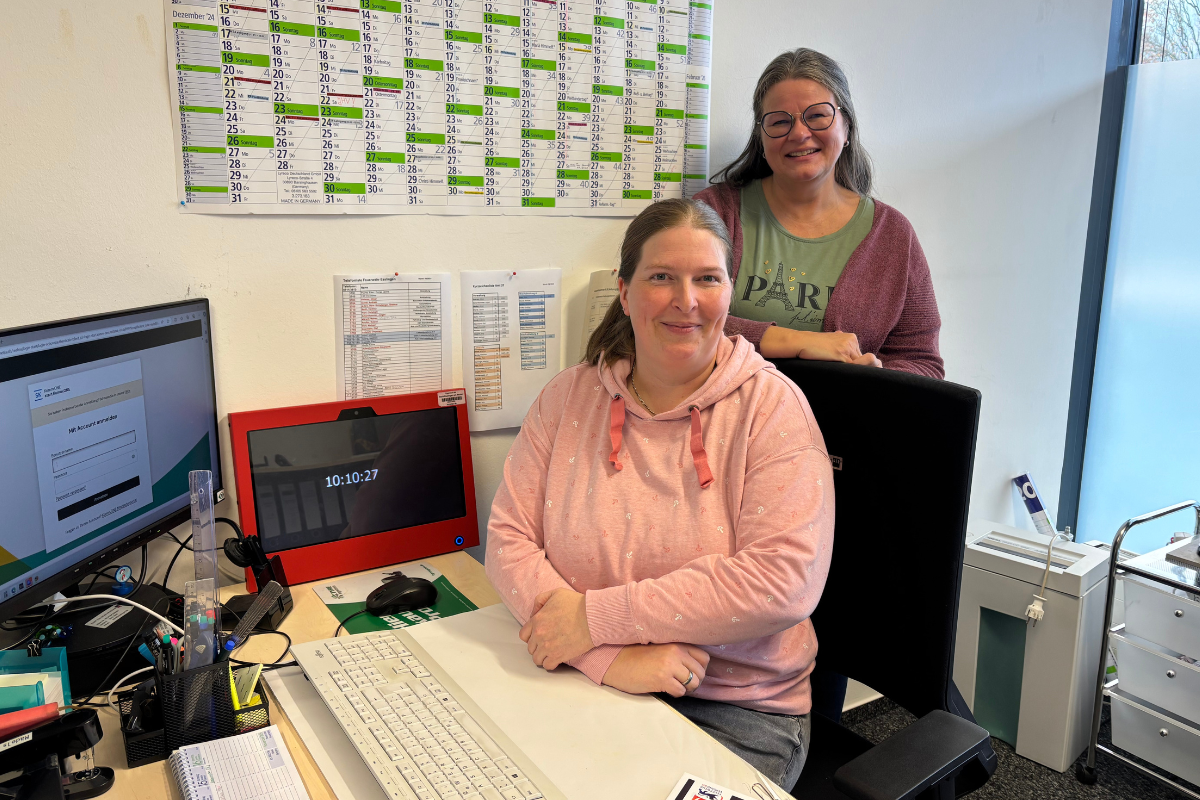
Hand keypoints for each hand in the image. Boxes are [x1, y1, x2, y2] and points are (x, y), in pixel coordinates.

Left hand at [519, 589, 592, 669]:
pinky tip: (556, 659)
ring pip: (537, 659)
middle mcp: (539, 634)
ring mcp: (548, 647)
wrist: (593, 616)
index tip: (538, 637)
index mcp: (537, 620)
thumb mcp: (556, 593)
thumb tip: (533, 614)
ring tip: (551, 653)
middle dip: (537, 646)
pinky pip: (547, 666)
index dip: (531, 636)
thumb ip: (540, 600)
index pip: (524, 635)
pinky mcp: (558, 656)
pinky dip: (550, 664)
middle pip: (530, 648)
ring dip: (543, 657)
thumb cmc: (577, 604)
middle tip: (547, 644)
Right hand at [601, 643, 710, 696]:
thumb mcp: (661, 648)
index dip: (700, 668)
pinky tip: (665, 689)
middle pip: (701, 673)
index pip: (704, 657)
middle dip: (694, 681)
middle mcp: (676, 652)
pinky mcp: (662, 679)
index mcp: (677, 643)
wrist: (616, 662)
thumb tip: (697, 668)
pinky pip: (680, 692)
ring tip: (674, 686)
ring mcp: (669, 666)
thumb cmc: (637, 656)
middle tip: (681, 683)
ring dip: (686, 689)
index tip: (690, 672)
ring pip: (693, 683)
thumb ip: (678, 653)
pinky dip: (675, 693)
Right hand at [760, 327, 881, 367]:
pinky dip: (850, 374)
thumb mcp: (830, 344)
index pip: (861, 356)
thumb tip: (847, 361)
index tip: (853, 372)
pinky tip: (842, 376)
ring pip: (860, 366)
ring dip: (855, 373)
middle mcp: (852, 341)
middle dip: (858, 369)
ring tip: (845, 377)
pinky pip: (852, 368)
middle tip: (848, 376)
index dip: (858, 366)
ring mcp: (847, 347)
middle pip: (864, 361)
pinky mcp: (841, 354)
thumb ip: (841, 348)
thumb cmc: (812, 346)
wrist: (800, 342)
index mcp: (851, 338)